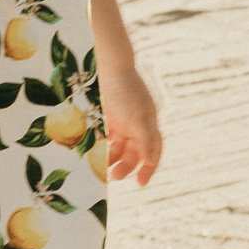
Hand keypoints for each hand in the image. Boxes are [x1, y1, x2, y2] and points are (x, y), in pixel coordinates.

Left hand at [94, 62, 162, 186]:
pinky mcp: (108, 117)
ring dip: (112, 159)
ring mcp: (122, 121)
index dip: (148, 169)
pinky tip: (94, 155)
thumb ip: (146, 139)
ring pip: (119, 147)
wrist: (107, 65)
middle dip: (126, 166)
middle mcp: (137, 125)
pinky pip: (106, 138)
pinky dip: (102, 148)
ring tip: (102, 168)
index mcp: (149, 124)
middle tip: (114, 177)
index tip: (140, 184)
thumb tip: (152, 161)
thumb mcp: (138, 116)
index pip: (153, 152)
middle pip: (135, 152)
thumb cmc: (125, 90)